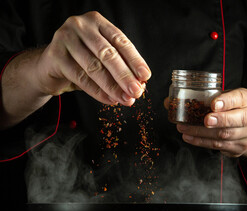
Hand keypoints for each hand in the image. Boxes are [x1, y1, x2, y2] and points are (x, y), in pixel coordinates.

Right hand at [35, 11, 150, 105]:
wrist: (49, 66)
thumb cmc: (80, 61)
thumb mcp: (101, 58)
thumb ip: (119, 66)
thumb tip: (140, 84)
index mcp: (97, 22)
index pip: (120, 41)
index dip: (135, 60)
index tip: (145, 76)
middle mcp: (80, 25)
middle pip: (108, 53)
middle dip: (125, 76)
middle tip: (137, 91)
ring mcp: (65, 38)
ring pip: (94, 67)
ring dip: (113, 87)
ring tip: (125, 99)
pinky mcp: (55, 55)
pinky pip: (81, 78)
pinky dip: (98, 92)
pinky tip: (109, 100)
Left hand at [165, 88, 246, 160]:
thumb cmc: (232, 108)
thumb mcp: (224, 97)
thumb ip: (202, 96)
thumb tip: (168, 102)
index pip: (240, 98)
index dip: (227, 101)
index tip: (214, 104)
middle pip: (239, 119)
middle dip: (220, 120)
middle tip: (205, 120)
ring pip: (225, 135)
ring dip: (203, 132)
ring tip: (184, 128)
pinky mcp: (238, 148)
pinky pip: (218, 145)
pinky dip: (202, 142)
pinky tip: (189, 137)